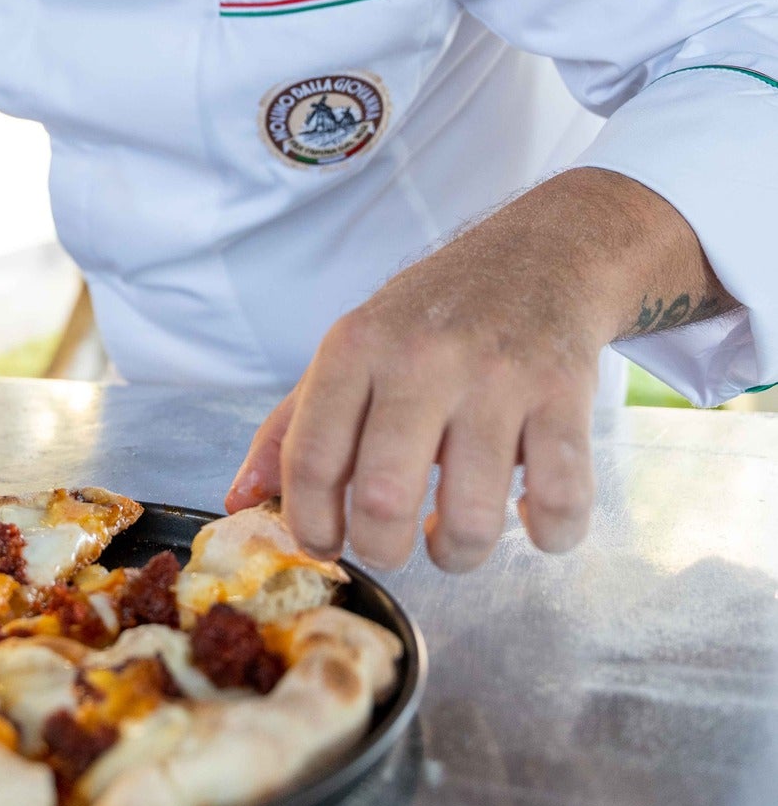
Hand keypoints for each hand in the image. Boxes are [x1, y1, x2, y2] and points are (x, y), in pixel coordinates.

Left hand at [226, 169, 732, 571]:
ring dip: (460, 554)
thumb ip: (293, 427)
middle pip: (385, 500)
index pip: (310, 460)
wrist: (543, 250)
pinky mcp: (564, 393)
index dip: (311, 524)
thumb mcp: (353, 349)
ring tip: (455, 534)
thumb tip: (241, 503)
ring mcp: (498, 376)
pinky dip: (548, 534)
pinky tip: (529, 511)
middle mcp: (422, 357)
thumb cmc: (434, 315)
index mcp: (355, 346)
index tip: (327, 542)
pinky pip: (560, 503)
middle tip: (394, 544)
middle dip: (384, 550)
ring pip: (473, 519)